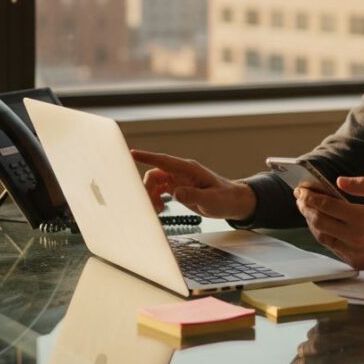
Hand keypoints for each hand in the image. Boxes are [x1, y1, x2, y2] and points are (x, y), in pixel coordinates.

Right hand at [129, 150, 255, 220]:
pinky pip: (159, 190)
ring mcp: (178, 179)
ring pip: (154, 183)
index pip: (164, 161)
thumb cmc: (225, 198)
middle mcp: (181, 172)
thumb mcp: (211, 200)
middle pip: (154, 174)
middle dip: (148, 188)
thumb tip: (176, 193)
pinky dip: (155, 199)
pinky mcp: (177, 188)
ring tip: (159, 210)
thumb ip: (194, 196)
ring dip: (151, 195)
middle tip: (153, 205)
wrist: (233, 201)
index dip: (147, 157)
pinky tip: (160, 209)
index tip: (131, 153)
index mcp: (189, 170)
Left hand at [295, 176, 363, 272]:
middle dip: (305, 208)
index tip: (302, 190)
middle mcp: (355, 236)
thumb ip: (363, 185)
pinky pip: (332, 247)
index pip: (327, 205)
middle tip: (300, 198)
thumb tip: (339, 181)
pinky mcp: (354, 262)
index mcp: (362, 217)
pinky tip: (321, 225)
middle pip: (318, 221)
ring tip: (307, 210)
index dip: (310, 196)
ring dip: (311, 222)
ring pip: (322, 236)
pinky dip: (323, 234)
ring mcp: (353, 251)